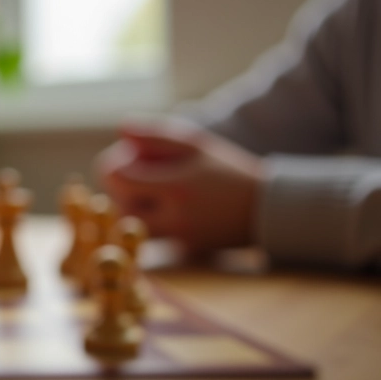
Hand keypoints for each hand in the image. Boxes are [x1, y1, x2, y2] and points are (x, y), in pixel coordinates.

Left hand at [95, 118, 264, 253]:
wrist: (264, 210)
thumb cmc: (227, 172)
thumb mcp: (195, 145)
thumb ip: (156, 135)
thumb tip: (120, 128)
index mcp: (176, 187)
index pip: (117, 177)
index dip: (116, 164)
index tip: (130, 156)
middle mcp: (173, 218)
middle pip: (117, 204)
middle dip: (119, 187)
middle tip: (136, 173)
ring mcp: (175, 239)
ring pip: (128, 224)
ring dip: (128, 204)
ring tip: (147, 189)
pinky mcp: (178, 251)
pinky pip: (146, 235)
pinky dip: (144, 220)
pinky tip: (159, 206)